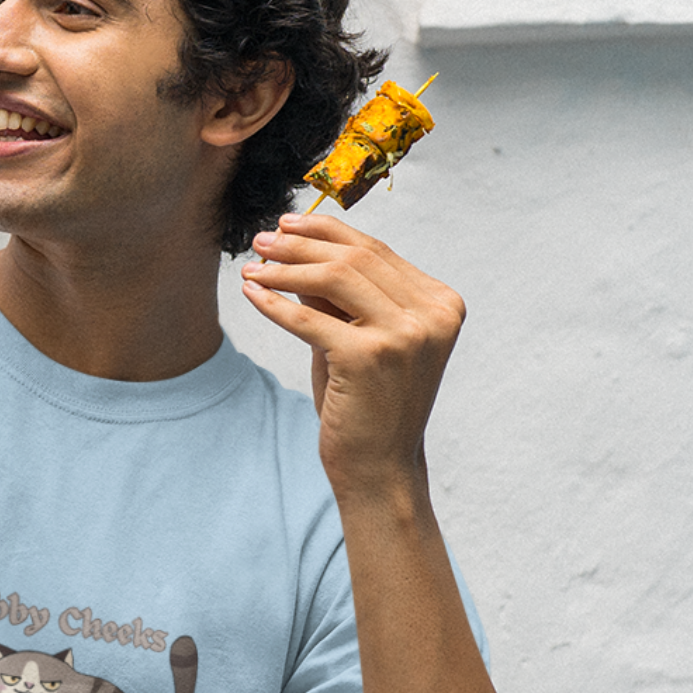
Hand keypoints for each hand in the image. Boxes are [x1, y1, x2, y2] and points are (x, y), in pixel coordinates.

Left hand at [241, 210, 464, 504]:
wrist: (379, 468)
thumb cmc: (367, 402)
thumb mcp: (358, 336)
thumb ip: (338, 294)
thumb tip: (294, 246)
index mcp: (442, 304)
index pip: (377, 251)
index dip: (327, 232)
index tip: (286, 224)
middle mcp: (432, 315)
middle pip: (355, 259)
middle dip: (299, 244)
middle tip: (260, 241)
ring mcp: (405, 335)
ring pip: (334, 278)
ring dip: (284, 267)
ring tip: (252, 265)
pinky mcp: (369, 357)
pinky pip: (308, 317)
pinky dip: (274, 302)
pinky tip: (250, 293)